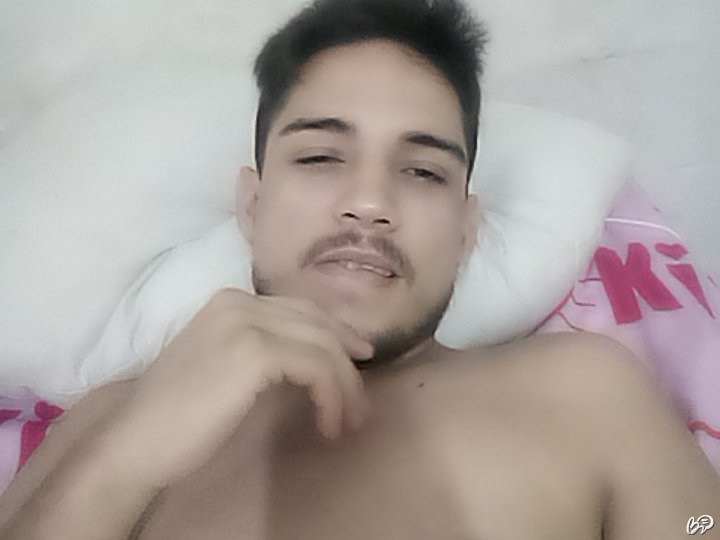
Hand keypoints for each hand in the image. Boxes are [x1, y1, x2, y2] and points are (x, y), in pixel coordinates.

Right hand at [104, 287, 373, 487]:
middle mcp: (241, 302)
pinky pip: (318, 367)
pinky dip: (332, 395)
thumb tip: (310, 360)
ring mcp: (247, 323)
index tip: (357, 359)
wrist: (135, 438)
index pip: (302, 309)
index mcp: (232, 302)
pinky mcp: (256, 351)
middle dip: (347, 360)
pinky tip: (328, 423)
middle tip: (361, 398)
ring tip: (348, 422)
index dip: (337, 333)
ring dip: (345, 387)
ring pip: (324, 346)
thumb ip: (261, 349)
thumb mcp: (225, 366)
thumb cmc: (177, 414)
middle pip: (318, 323)